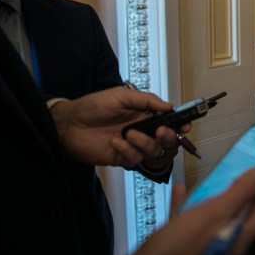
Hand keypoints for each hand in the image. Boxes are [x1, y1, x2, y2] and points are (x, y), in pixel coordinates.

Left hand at [50, 86, 176, 166]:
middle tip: (159, 131)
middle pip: (167, 140)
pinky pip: (134, 159)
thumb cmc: (93, 106)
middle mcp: (142, 131)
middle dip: (168, 137)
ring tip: (128, 134)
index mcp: (145, 115)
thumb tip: (169, 106)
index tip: (185, 125)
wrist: (68, 123)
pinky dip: (127, 150)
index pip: (170, 121)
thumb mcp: (121, 96)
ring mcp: (132, 145)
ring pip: (153, 151)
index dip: (180, 124)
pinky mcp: (121, 157)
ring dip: (144, 143)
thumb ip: (146, 100)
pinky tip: (115, 142)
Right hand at [99, 168, 254, 254]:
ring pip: (216, 217)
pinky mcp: (183, 248)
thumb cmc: (179, 247)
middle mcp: (225, 245)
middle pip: (241, 213)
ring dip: (215, 195)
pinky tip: (180, 190)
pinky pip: (190, 222)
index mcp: (238, 239)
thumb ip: (238, 194)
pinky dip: (188, 205)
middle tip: (236, 168)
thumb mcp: (213, 215)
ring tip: (211, 176)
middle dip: (241, 189)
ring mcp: (204, 248)